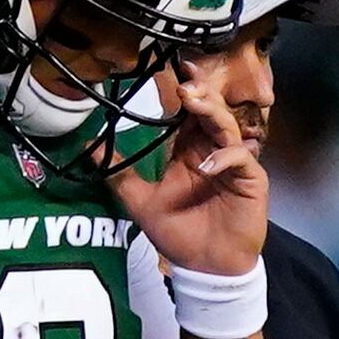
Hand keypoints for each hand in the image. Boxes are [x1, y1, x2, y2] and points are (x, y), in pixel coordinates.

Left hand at [108, 69, 266, 278]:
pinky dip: (226, 157)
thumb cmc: (180, 234)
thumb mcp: (141, 203)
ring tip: (195, 103)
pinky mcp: (251, 180)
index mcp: (189, 150)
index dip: (185, 91)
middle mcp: (212, 151)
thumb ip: (119, 175)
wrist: (205, 267)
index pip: (189, 112)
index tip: (175, 71)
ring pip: (228, 126)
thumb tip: (87, 149)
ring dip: (212, 113)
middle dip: (200, 94)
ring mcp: (233, 164)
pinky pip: (242, 159)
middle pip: (211, 111)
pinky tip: (208, 165)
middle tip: (184, 84)